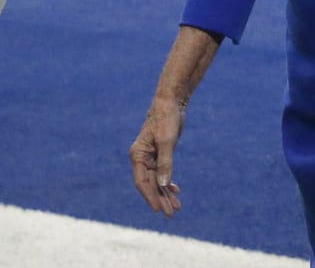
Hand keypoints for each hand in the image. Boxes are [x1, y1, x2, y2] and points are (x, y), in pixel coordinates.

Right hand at [129, 100, 184, 216]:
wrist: (172, 102)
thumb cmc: (166, 118)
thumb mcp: (167, 141)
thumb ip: (165, 163)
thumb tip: (164, 185)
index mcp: (138, 155)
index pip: (142, 182)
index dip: (150, 197)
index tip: (159, 210)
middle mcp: (142, 158)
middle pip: (150, 184)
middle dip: (161, 199)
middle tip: (172, 213)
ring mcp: (150, 156)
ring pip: (157, 180)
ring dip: (166, 193)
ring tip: (177, 207)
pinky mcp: (160, 153)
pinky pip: (162, 172)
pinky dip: (168, 181)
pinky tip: (175, 189)